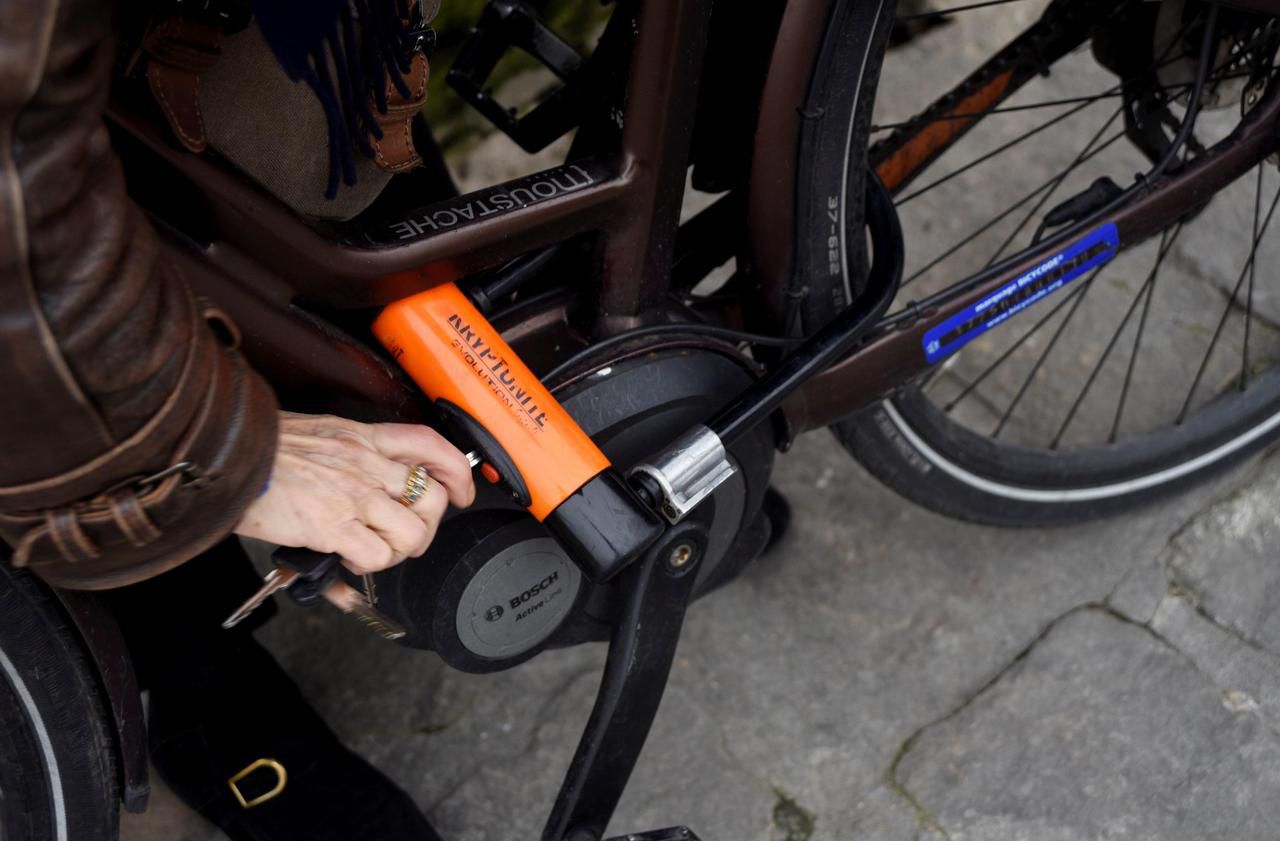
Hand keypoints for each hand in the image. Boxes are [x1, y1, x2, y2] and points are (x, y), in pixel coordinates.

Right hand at [234, 412, 475, 574]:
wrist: (224, 457)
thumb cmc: (260, 449)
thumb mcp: (317, 434)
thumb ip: (350, 454)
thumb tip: (370, 480)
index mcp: (362, 437)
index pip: (429, 445)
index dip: (455, 471)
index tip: (461, 491)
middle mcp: (365, 463)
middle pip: (431, 498)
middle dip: (427, 525)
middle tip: (405, 535)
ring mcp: (353, 495)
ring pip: (412, 532)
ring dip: (399, 550)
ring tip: (374, 549)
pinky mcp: (333, 526)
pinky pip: (377, 556)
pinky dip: (368, 564)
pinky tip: (349, 557)